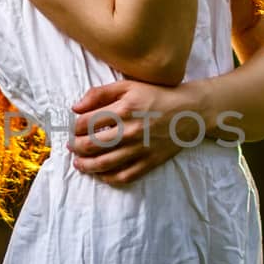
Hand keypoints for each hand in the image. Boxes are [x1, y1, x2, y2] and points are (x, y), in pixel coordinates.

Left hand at [66, 77, 218, 186]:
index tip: (73, 129)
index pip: (86, 123)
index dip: (74, 127)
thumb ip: (100, 93)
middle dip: (76, 147)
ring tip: (79, 163)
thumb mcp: (129, 86)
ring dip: (86, 166)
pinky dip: (109, 178)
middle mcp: (130, 130)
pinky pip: (124, 176)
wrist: (191, 112)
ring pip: (104, 164)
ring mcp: (140, 149)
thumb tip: (75, 107)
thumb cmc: (157, 95)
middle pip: (92, 145)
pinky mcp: (150, 162)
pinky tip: (101, 175)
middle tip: (71, 147)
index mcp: (123, 109)